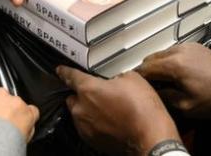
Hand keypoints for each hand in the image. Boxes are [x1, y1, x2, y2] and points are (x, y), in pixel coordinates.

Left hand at [57, 66, 180, 155]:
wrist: (150, 137)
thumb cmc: (142, 110)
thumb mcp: (132, 79)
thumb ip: (116, 76)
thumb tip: (114, 81)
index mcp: (88, 89)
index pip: (70, 76)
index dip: (65, 71)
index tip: (60, 70)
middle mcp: (82, 109)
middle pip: (74, 97)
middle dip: (84, 95)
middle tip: (102, 93)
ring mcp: (85, 127)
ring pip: (80, 113)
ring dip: (90, 110)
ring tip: (111, 110)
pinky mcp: (92, 141)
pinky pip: (88, 127)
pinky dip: (96, 124)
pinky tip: (112, 122)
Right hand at [139, 44, 210, 116]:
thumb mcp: (188, 106)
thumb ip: (165, 97)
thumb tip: (152, 92)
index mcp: (173, 64)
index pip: (144, 68)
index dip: (138, 80)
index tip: (135, 91)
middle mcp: (177, 49)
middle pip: (151, 58)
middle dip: (147, 73)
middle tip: (150, 90)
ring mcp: (188, 46)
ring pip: (163, 54)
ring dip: (159, 67)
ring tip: (163, 85)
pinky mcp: (197, 46)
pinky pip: (174, 53)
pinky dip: (170, 63)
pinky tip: (177, 77)